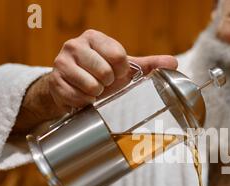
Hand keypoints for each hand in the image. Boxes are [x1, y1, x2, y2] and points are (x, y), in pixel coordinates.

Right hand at [13, 29, 176, 133]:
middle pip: (104, 71)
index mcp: (94, 38)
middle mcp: (75, 45)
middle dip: (108, 83)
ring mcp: (61, 63)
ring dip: (97, 94)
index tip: (118, 73)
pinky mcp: (55, 82)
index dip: (121, 70)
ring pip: (91, 86)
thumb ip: (148, 65)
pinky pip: (77, 98)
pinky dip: (84, 102)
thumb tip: (174, 63)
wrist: (69, 86)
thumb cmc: (99, 75)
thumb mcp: (123, 67)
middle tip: (104, 84)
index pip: (118, 55)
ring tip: (94, 90)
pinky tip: (83, 98)